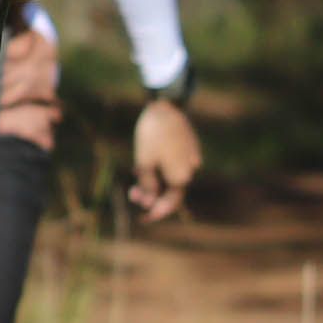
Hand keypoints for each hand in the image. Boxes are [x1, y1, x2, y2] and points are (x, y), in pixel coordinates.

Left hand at [130, 97, 200, 221]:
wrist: (165, 105)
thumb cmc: (152, 135)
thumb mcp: (143, 162)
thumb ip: (147, 185)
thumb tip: (149, 200)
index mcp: (181, 177)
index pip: (171, 203)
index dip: (156, 212)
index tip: (143, 218)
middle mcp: (190, 170)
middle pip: (170, 190)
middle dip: (151, 195)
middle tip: (132, 193)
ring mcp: (190, 158)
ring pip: (171, 176)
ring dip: (153, 180)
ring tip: (135, 174)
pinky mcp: (188, 146)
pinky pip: (173, 163)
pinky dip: (159, 168)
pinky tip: (144, 163)